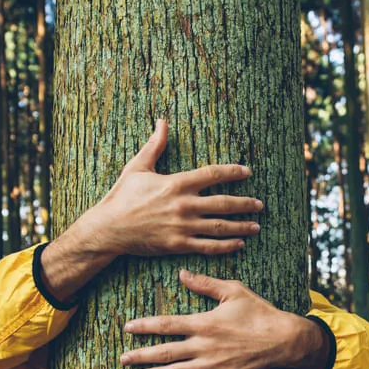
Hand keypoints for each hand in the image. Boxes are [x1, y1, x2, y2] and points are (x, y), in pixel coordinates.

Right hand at [77, 119, 263, 256]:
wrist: (108, 228)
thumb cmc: (122, 197)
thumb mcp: (137, 167)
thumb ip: (154, 145)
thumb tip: (162, 121)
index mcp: (176, 183)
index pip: (212, 174)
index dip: (232, 172)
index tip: (246, 171)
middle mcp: (183, 205)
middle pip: (223, 203)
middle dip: (244, 203)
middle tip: (259, 204)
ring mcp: (182, 226)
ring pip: (219, 227)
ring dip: (241, 226)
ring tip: (256, 226)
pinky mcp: (178, 245)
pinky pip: (207, 246)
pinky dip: (225, 246)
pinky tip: (238, 244)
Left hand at [120, 270, 329, 368]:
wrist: (283, 339)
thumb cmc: (259, 312)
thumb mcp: (233, 290)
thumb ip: (205, 284)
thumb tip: (182, 273)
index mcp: (204, 322)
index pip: (167, 324)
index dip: (145, 326)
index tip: (127, 328)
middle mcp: (203, 346)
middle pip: (165, 352)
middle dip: (141, 355)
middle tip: (122, 359)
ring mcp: (211, 365)